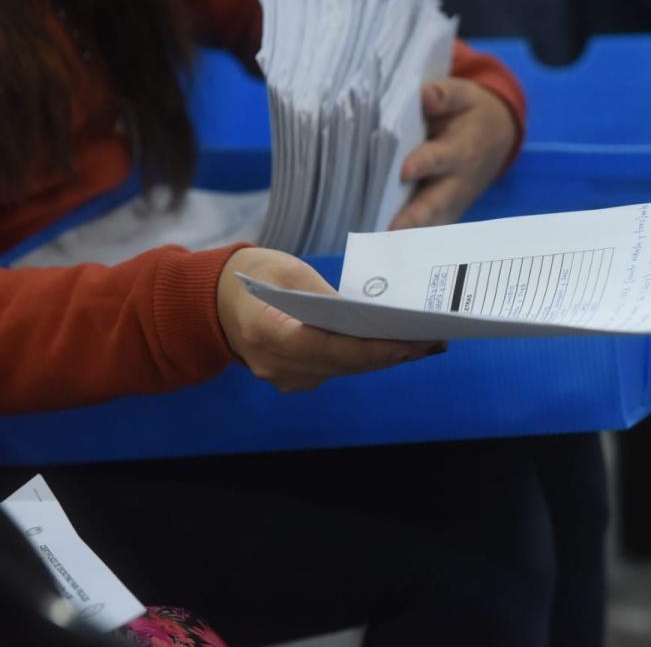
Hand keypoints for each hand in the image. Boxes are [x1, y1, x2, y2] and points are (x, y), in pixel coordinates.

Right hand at [217, 247, 442, 391]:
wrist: (216, 300)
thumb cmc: (256, 275)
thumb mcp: (290, 272)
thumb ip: (327, 297)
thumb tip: (370, 317)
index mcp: (267, 333)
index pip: (329, 349)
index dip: (371, 349)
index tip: (408, 343)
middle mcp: (275, 365)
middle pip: (343, 364)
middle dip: (390, 353)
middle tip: (432, 340)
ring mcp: (284, 378)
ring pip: (344, 370)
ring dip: (384, 358)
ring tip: (426, 344)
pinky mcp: (295, 379)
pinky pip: (337, 370)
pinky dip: (366, 359)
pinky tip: (398, 347)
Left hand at [389, 79, 516, 228]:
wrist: (497, 138)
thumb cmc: (471, 114)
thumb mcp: (465, 96)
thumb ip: (446, 95)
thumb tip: (427, 95)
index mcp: (462, 150)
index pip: (441, 158)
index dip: (424, 163)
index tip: (406, 170)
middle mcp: (458, 182)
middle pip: (436, 202)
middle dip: (415, 216)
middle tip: (392, 229)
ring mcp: (451, 203)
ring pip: (430, 223)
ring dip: (408, 234)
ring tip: (380, 243)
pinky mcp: (444, 215)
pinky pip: (426, 230)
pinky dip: (408, 240)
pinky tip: (381, 245)